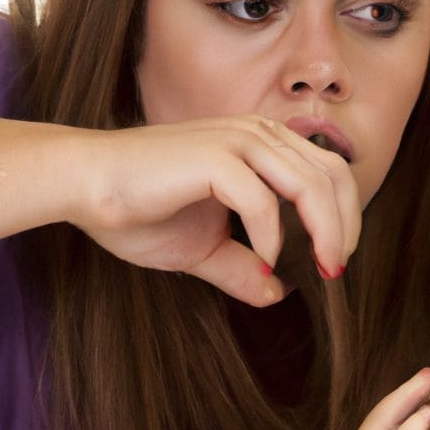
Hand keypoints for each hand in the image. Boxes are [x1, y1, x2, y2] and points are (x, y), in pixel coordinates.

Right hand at [75, 116, 360, 304]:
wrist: (85, 189)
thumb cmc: (139, 212)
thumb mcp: (204, 250)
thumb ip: (243, 266)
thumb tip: (276, 295)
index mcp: (261, 146)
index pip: (330, 173)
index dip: (345, 219)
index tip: (334, 264)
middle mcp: (255, 134)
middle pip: (331, 176)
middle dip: (344, 229)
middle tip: (334, 272)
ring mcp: (235, 139)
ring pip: (309, 184)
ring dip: (323, 233)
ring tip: (319, 270)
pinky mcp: (212, 156)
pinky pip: (261, 200)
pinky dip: (271, 237)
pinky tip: (263, 264)